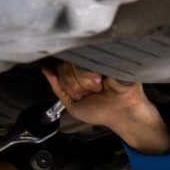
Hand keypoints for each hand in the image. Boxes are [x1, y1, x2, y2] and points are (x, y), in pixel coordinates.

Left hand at [42, 62, 169, 153]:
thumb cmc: (102, 112)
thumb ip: (58, 88)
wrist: (123, 112)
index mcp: (77, 76)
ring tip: (98, 88)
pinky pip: (88, 62)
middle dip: (75, 84)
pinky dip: (92, 77)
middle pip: (65, 66)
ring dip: (85, 82)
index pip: (60, 70)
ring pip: (75, 63)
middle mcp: (85, 66)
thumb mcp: (73, 106)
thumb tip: (46, 69)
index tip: (78, 94)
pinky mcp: (105, 57)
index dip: (66, 83)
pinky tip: (101, 83)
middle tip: (90, 93)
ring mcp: (95, 60)